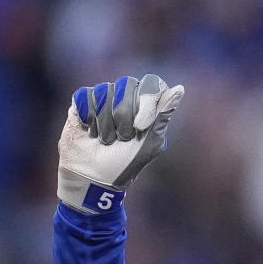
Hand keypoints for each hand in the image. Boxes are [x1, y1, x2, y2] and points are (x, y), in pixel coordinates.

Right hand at [57, 74, 184, 213]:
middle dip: (123, 118)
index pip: (151, 84)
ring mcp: (103, 96)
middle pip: (126, 85)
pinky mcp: (82, 101)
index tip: (139, 127)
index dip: (145, 102)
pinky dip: (89, 119)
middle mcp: (125, 95)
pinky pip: (86, 96)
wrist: (94, 179)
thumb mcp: (149, 144)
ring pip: (104, 91)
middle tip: (122, 139)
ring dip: (105, 124)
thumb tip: (180, 89)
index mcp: (145, 104)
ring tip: (105, 140)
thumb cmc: (124, 165)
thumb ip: (163, 117)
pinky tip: (90, 132)